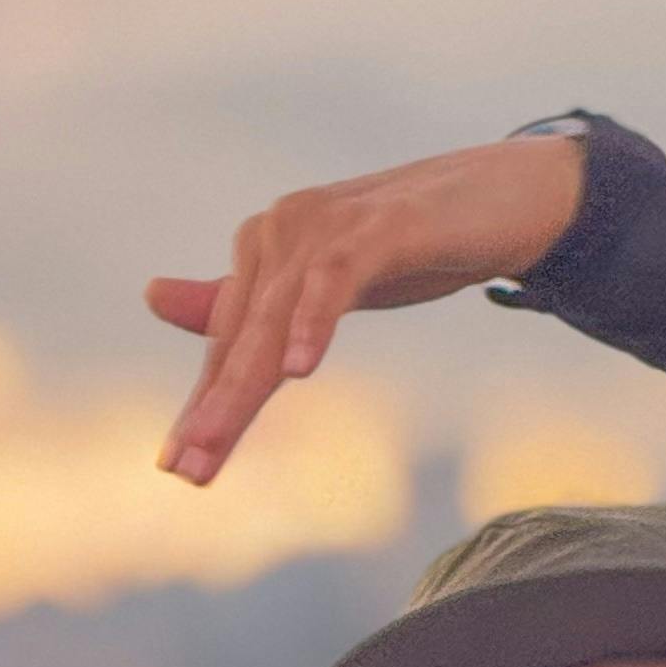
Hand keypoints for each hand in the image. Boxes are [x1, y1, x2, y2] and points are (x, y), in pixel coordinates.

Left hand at [148, 131, 585, 485]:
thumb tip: (154, 298)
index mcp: (265, 249)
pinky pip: (335, 279)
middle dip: (212, 407)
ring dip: (243, 383)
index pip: (228, 341)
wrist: (510, 197)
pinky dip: (313, 323)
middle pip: (241, 336)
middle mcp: (282, 231)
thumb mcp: (325, 286)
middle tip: (184, 469)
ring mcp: (328, 225)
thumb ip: (249, 302)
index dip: (204, 403)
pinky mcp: (380, 227)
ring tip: (214, 439)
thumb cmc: (417, 247)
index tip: (177, 466)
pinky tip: (299, 371)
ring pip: (274, 316)